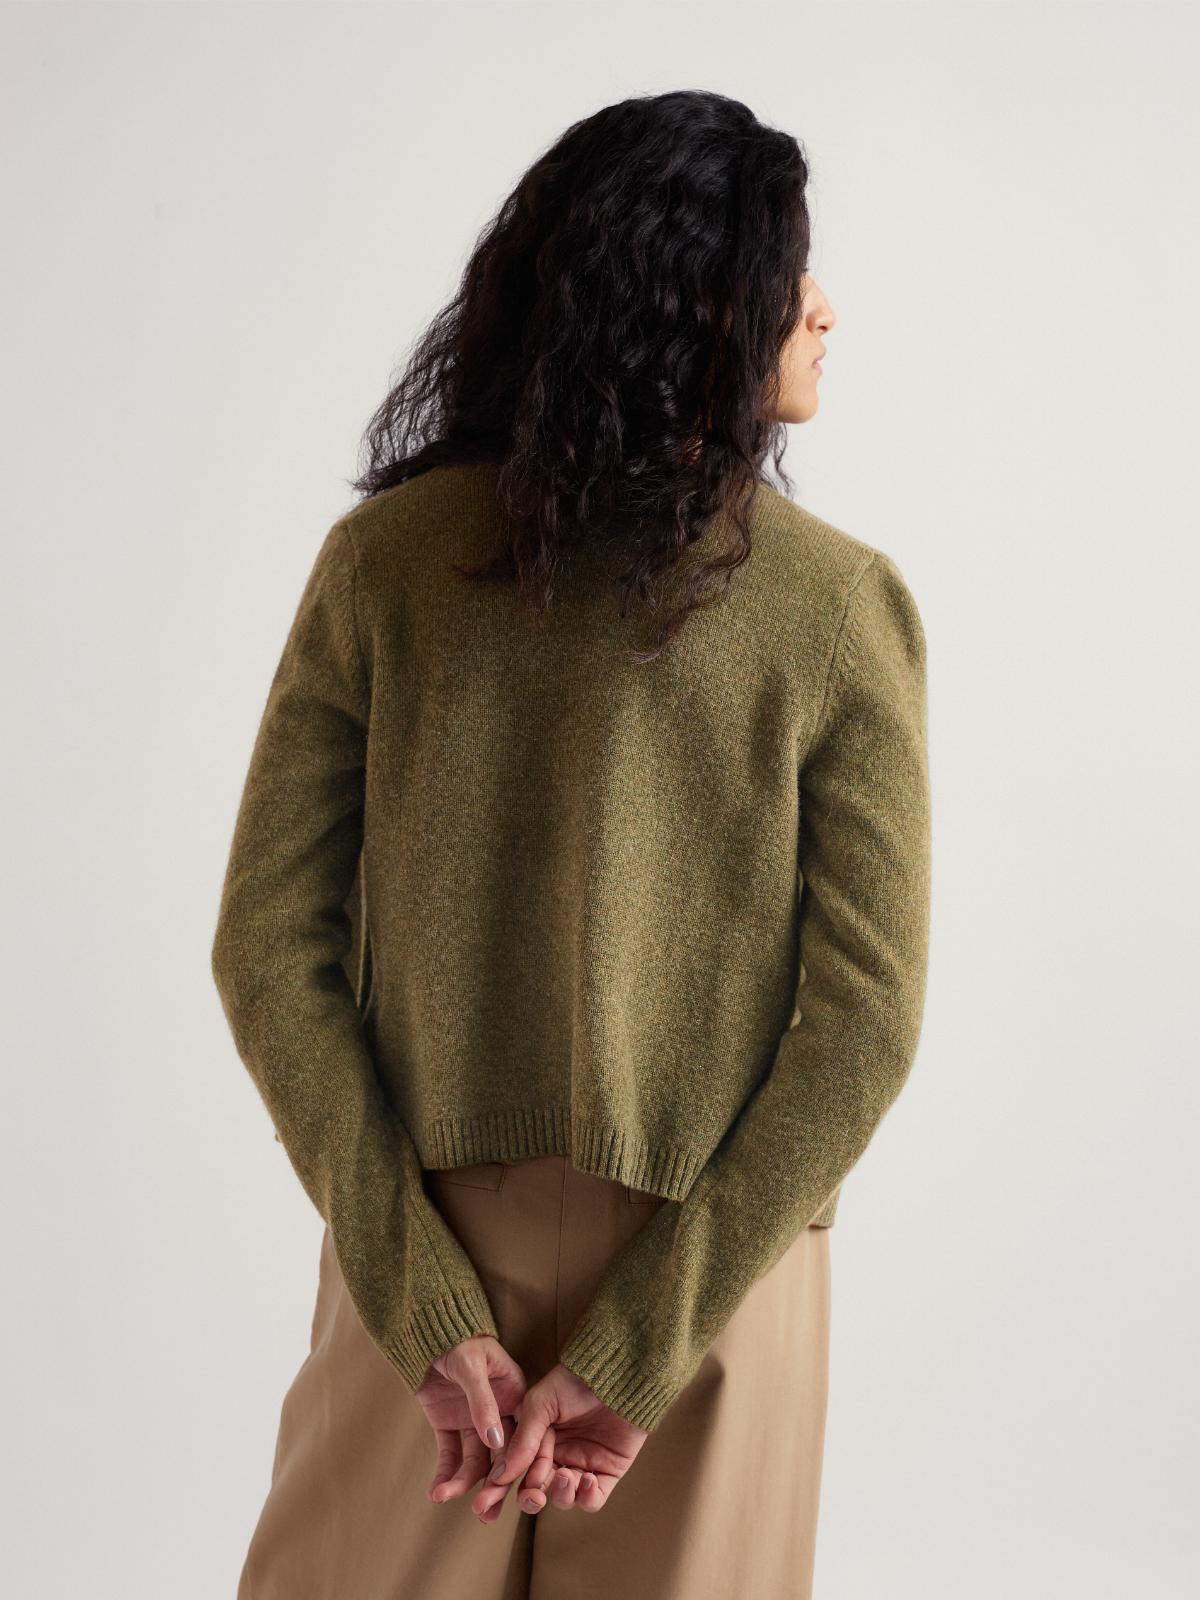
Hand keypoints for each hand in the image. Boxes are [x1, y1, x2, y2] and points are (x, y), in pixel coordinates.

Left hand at [414, 1333, 526, 1505]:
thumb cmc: (458, 1340)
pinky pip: (449, 1454)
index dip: (522, 1463)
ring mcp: (474, 1422)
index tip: (513, 1487)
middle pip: (502, 1457)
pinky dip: (443, 1472)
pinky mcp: (450, 1425)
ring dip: (462, 1483)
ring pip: (474, 1461)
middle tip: (484, 1512)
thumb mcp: (472, 1366)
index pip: (526, 1436)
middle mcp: (499, 1414)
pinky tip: (435, 1491)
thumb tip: (496, 1443)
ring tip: (443, 1496)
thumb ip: (483, 1402)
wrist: (427, 1334)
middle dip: (493, 1486)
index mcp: (516, 1396)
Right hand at [471, 1361, 648, 1517]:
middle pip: (536, 1491)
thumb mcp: (541, 1404)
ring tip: (565, 1476)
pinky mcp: (607, 1473)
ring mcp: (582, 1466)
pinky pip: (592, 1500)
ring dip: (561, 1494)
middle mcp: (557, 1456)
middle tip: (533, 1496)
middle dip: (530, 1499)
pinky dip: (587, 1498)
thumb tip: (500, 1474)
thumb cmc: (576, 1381)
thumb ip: (523, 1439)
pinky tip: (586, 1479)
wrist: (617, 1375)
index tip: (484, 1504)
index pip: (514, 1470)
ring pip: (563, 1498)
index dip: (498, 1488)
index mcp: (537, 1440)